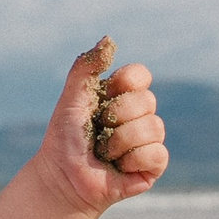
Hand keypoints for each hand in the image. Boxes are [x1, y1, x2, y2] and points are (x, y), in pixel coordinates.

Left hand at [35, 37, 167, 210]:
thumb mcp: (71, 98)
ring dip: (119, 142)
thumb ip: (85, 67)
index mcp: (123, 96)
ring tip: (104, 153)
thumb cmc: (64, 139)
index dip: (123, 83)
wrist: (62, 179)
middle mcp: (140, 116)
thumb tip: (108, 40)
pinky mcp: (153, 166)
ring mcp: (148, 141)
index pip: (141, 75)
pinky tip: (118, 168)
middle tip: (98, 131)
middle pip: (147, 100)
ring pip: (153, 128)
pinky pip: (156, 153)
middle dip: (116, 116)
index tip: (102, 97)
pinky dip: (132, 160)